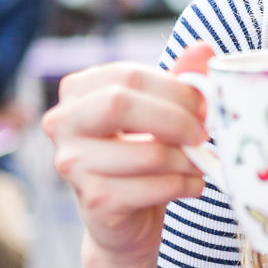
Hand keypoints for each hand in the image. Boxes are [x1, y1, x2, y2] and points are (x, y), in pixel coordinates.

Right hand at [42, 58, 209, 265]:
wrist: (123, 218)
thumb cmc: (140, 153)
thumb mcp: (157, 111)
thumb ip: (178, 80)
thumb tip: (203, 49)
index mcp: (77, 91)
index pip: (129, 76)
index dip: (175, 89)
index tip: (204, 106)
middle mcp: (63, 124)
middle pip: (121, 104)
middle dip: (176, 118)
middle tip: (204, 133)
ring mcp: (73, 164)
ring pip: (148, 153)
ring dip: (188, 159)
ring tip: (200, 162)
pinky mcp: (95, 201)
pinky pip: (155, 187)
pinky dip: (186, 185)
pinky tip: (192, 185)